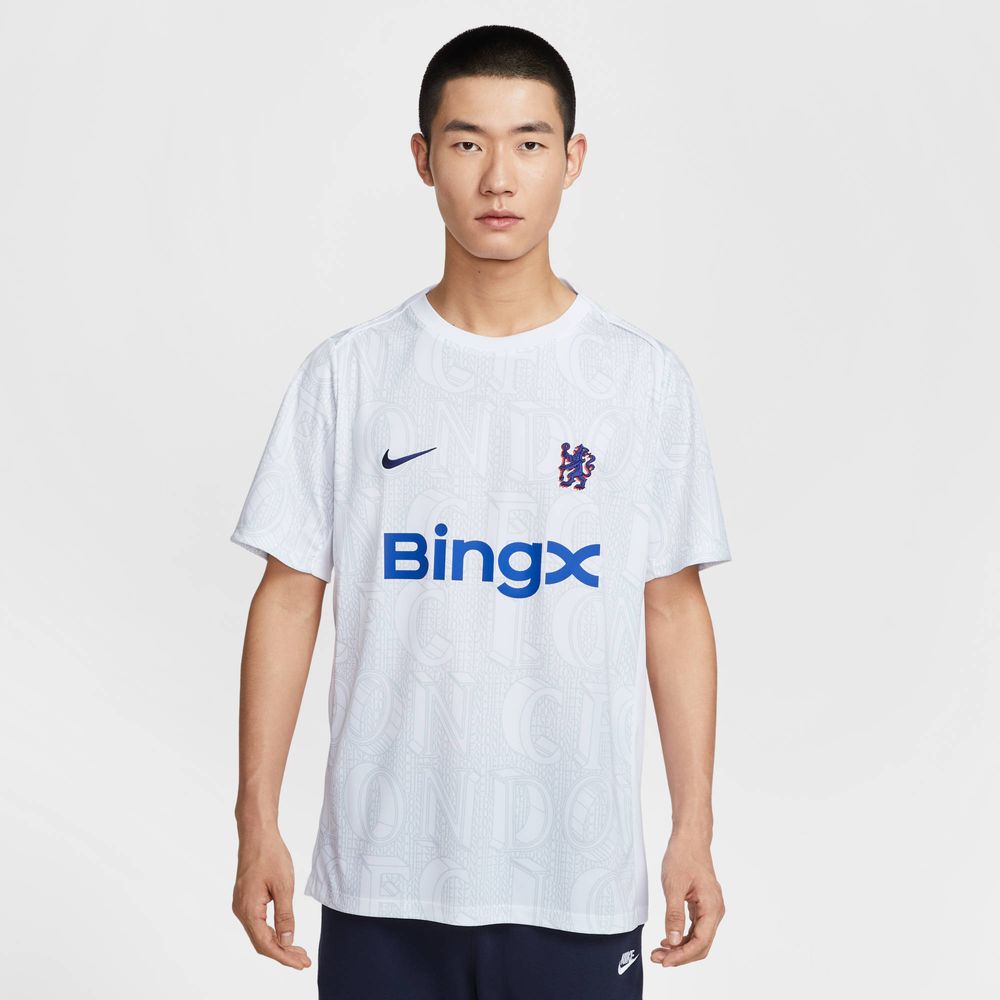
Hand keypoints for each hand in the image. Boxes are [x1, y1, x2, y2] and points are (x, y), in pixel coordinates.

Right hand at [232, 828, 311, 969]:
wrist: (257, 834)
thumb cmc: (270, 855)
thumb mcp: (283, 886)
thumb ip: (285, 915)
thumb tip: (287, 940)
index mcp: (248, 910)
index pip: (266, 944)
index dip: (284, 957)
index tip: (301, 963)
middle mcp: (241, 911)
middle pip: (262, 942)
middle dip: (284, 953)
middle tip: (304, 961)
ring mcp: (241, 905)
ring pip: (259, 933)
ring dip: (279, 944)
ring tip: (298, 951)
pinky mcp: (245, 899)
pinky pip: (258, 923)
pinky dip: (272, 932)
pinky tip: (285, 934)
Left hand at [650, 832, 724, 967]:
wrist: (690, 838)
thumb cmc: (683, 856)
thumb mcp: (674, 886)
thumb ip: (673, 914)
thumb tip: (672, 941)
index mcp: (712, 908)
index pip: (700, 943)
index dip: (682, 956)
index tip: (664, 961)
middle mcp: (715, 911)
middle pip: (701, 945)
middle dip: (680, 955)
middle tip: (657, 958)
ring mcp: (710, 909)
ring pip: (698, 938)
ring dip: (680, 948)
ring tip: (659, 951)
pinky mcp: (703, 905)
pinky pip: (696, 928)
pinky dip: (683, 937)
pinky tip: (668, 939)